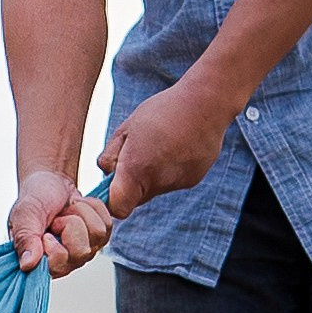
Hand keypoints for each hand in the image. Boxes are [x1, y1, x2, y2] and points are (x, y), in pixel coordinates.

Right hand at [7, 171, 112, 278]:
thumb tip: (27, 265)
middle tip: (57, 219)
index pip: (58, 265)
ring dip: (81, 214)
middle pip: (82, 251)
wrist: (51, 180)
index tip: (45, 233)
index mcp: (42, 262)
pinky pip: (107, 224)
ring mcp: (85, 251)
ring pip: (97, 234)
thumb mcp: (25, 215)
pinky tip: (78, 208)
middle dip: (70, 224)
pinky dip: (92, 208)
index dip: (55, 246)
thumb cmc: (36, 198)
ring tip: (67, 211)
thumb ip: (25, 240)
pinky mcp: (100, 238)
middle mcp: (65, 262)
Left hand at [99, 74, 235, 216]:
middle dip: (131, 184)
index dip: (112, 200)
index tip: (111, 184)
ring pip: (155, 189)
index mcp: (136, 170)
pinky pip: (172, 182)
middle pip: (136, 199)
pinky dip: (169, 170)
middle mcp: (158, 183)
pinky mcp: (193, 180)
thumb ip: (110, 157)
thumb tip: (107, 176)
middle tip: (136, 154)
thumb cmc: (160, 112)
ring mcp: (177, 183)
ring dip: (151, 175)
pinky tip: (175, 147)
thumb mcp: (125, 129)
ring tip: (159, 145)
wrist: (204, 104)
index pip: (118, 208)